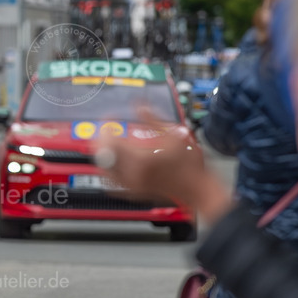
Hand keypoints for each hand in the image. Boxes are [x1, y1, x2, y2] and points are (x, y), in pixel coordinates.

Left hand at [94, 106, 230, 222]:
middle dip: (101, 138)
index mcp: (141, 159)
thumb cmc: (189, 164)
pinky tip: (114, 160)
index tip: (110, 118)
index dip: (106, 126)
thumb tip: (139, 104)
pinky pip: (110, 180)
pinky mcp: (131, 193)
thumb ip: (152, 119)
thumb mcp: (174, 135)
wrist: (196, 189)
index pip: (110, 140)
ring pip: (102, 167)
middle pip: (101, 154)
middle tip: (107, 129)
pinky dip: (107, 168)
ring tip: (109, 143)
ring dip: (103, 152)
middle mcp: (131, 174)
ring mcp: (130, 185)